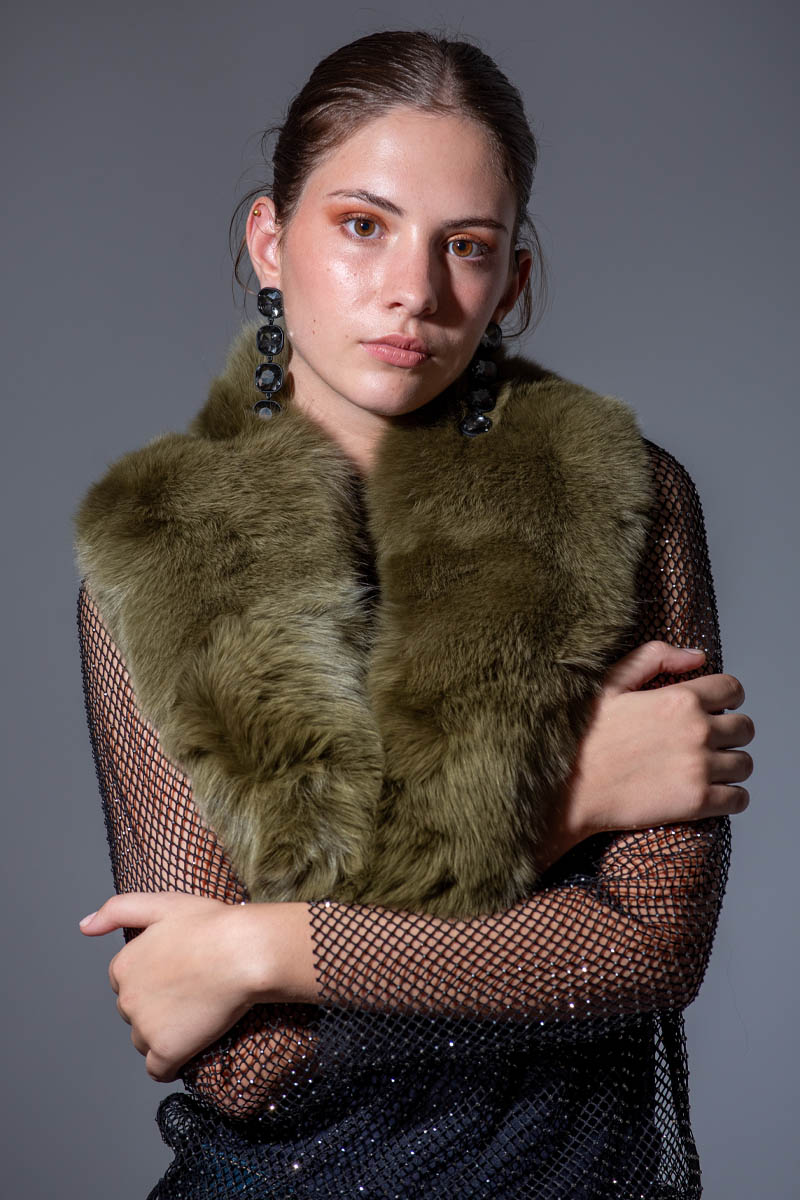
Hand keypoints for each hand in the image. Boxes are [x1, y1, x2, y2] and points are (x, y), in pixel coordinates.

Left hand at [78, 892, 313, 1082]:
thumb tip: (84, 927)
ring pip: (144, 1041)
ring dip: (163, 1036)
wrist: (245, 952)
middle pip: (134, 1013)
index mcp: (123, 965)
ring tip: (196, 1017)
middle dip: (156, 1008)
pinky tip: (189, 1050)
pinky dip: (170, 1064)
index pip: (126, 983)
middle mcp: (126, 999)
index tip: (178, 974)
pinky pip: (158, 1070)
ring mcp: (145, 1027)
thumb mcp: (163, 903)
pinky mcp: (166, 1050)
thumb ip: (117, 910)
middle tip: (192, 993)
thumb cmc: (212, 925)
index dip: (153, 979)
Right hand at [541, 642, 753, 866]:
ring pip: (745, 764)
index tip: (714, 709)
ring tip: (707, 768)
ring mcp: (699, 768)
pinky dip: (731, 797)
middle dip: (730, 732)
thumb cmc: (582, 737)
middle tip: (708, 741)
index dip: (726, 697)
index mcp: (679, 699)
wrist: (567, 790)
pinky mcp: (697, 802)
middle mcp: (696, 731)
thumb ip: (654, 658)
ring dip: (731, 765)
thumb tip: (698, 656)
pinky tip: (711, 793)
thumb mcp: (610, 683)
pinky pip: (739, 799)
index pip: (732, 690)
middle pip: (745, 727)